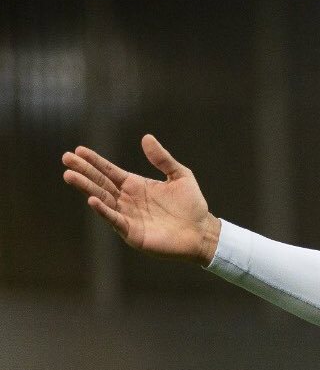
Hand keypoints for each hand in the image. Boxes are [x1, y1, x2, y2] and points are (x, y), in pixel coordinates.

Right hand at [61, 134, 221, 265]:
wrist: (202, 232)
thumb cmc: (192, 205)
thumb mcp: (180, 175)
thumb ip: (162, 159)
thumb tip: (146, 137)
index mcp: (136, 185)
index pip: (110, 171)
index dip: (95, 161)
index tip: (78, 150)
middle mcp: (127, 200)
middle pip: (101, 183)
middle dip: (84, 171)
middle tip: (66, 158)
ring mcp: (128, 216)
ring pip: (102, 199)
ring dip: (86, 188)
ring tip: (70, 175)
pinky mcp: (132, 232)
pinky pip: (114, 219)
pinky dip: (103, 210)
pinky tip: (91, 200)